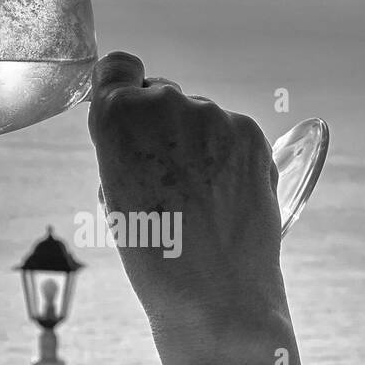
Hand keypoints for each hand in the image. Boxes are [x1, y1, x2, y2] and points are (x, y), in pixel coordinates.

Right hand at [87, 49, 285, 335]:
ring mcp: (211, 115)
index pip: (118, 67)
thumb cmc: (154, 254)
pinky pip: (232, 133)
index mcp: (116, 115)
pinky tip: (224, 195)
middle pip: (161, 95)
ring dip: (197, 142)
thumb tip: (144, 132)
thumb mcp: (114, 191)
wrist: (214, 297)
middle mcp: (164, 103)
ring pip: (198, 116)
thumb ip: (124, 147)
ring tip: (198, 196)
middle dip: (161, 126)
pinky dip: (228, 156)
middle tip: (164, 176)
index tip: (128, 112)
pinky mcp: (251, 133)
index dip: (122, 87)